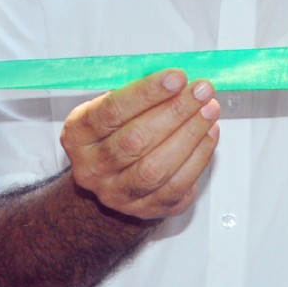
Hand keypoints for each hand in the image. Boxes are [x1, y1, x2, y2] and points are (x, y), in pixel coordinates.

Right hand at [61, 69, 220, 220]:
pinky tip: (209, 134)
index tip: (177, 77)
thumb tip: (178, 80)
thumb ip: (138, 94)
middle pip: (135, 141)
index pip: (112, 111)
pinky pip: (176, 186)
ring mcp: (116, 193)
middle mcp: (92, 167)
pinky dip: (198, 158)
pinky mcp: (145, 209)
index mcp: (78, 134)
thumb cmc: (116, 133)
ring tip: (209, 110)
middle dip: (175, 112)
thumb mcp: (112, 107)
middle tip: (200, 91)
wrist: (110, 178)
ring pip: (156, 168)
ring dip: (190, 135)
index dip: (147, 93)